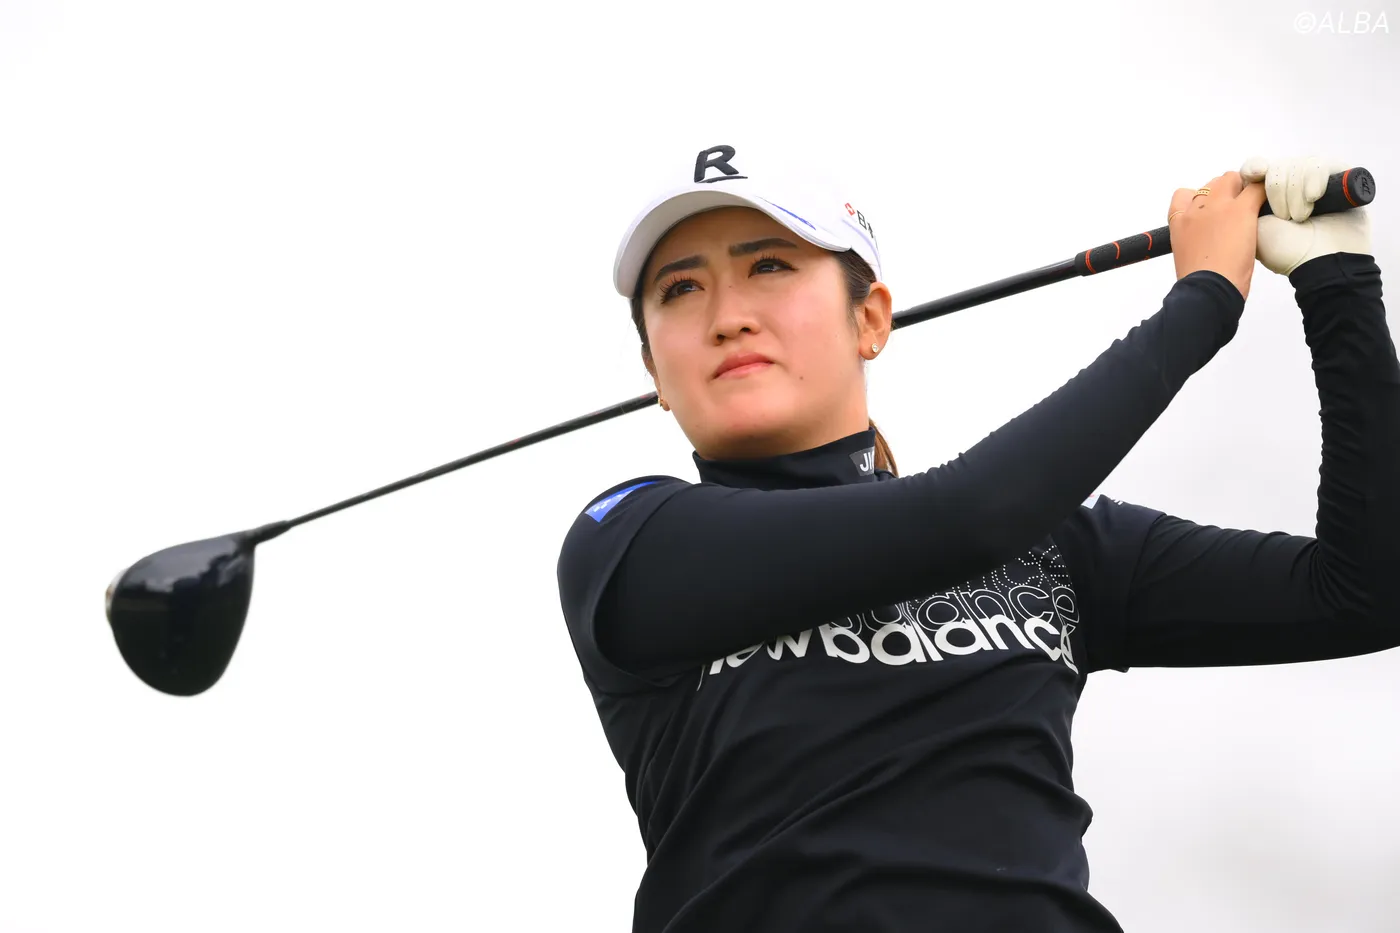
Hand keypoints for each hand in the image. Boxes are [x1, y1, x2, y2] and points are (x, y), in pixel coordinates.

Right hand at [1169, 171, 1267, 299]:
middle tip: (1237, 212)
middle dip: (1226, 192)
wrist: (1207, 291)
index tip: (1210, 211)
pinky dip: (1264, 191)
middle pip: (1212, 183)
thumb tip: (1208, 241)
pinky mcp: (1241, 210)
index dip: (1200, 198)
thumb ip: (1195, 240)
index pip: (1184, 195)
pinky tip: (1268, 202)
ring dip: (1243, 189)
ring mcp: (1218, 207)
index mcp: (1179, 223)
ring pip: (1232, 179)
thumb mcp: (1186, 257)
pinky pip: (1256, 188)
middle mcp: (1196, 209)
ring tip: (1252, 209)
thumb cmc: (1199, 283)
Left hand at [1240, 155, 1372, 274]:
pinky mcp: (1339, 183)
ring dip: (1295, 191)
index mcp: (1266, 199)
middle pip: (1278, 166)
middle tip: (1282, 216)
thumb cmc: (1283, 251)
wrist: (1319, 265)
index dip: (1254, 168)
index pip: (1256, 169)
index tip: (1255, 173)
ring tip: (1299, 218)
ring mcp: (1314, 186)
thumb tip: (1250, 173)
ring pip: (1299, 165)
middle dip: (1276, 187)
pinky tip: (1312, 197)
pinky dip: (1315, 178)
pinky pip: (1322, 166)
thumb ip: (1245, 197)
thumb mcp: (1253, 224)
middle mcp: (1290, 189)